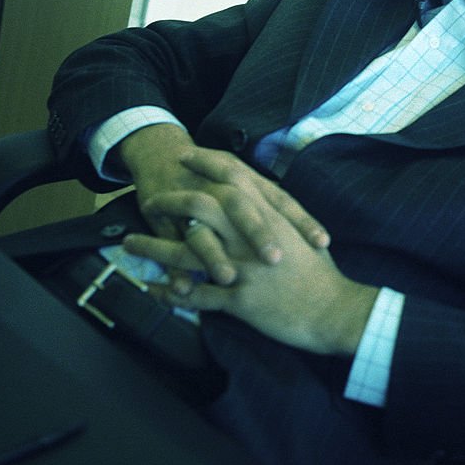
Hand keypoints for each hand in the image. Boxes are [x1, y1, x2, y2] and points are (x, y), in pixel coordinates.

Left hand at [123, 147, 376, 355]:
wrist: (335, 309)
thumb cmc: (322, 273)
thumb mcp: (300, 234)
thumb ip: (276, 219)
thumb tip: (258, 209)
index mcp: (269, 216)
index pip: (232, 177)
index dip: (205, 163)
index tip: (185, 155)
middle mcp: (251, 236)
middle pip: (201, 206)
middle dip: (170, 200)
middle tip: (150, 200)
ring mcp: (243, 267)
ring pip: (187, 251)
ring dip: (154, 247)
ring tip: (129, 244)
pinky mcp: (238, 299)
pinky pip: (195, 295)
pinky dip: (170, 292)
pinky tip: (152, 290)